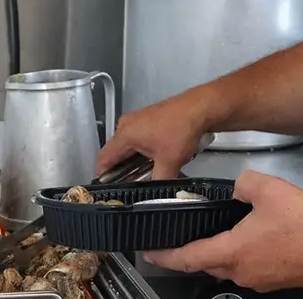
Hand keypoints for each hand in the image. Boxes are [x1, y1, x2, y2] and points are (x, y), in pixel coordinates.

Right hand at [96, 92, 212, 179]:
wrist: (200, 108)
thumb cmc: (182, 125)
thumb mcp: (169, 162)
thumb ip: (158, 181)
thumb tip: (156, 193)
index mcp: (125, 133)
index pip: (104, 158)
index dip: (103, 176)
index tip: (105, 187)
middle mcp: (128, 125)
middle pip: (116, 153)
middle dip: (122, 170)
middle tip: (129, 184)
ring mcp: (138, 121)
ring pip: (129, 147)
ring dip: (135, 161)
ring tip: (146, 172)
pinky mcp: (149, 120)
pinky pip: (139, 140)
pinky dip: (144, 152)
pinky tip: (156, 160)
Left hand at [143, 171, 302, 290]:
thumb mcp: (267, 189)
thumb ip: (242, 183)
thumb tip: (237, 187)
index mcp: (232, 251)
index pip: (187, 257)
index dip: (165, 255)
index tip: (149, 252)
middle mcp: (242, 271)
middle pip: (206, 264)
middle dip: (192, 252)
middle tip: (182, 237)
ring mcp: (260, 279)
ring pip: (229, 267)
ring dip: (219, 252)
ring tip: (218, 232)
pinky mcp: (276, 279)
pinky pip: (249, 268)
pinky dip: (242, 254)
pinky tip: (253, 237)